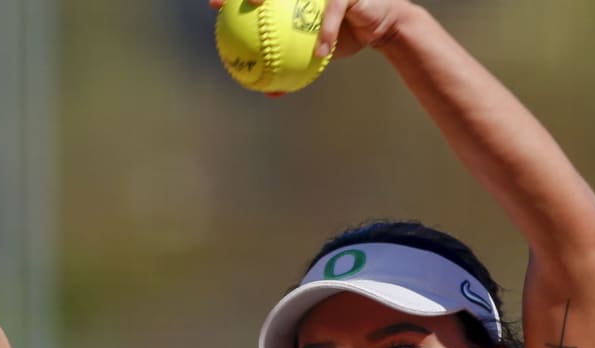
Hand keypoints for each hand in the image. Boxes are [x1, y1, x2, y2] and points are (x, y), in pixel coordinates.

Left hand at [207, 0, 404, 59]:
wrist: (380, 26)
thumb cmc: (345, 37)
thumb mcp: (316, 55)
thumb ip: (293, 67)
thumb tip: (269, 92)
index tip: (214, 7)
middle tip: (231, 1)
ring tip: (258, 4)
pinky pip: (332, 13)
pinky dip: (327, 34)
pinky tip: (321, 52)